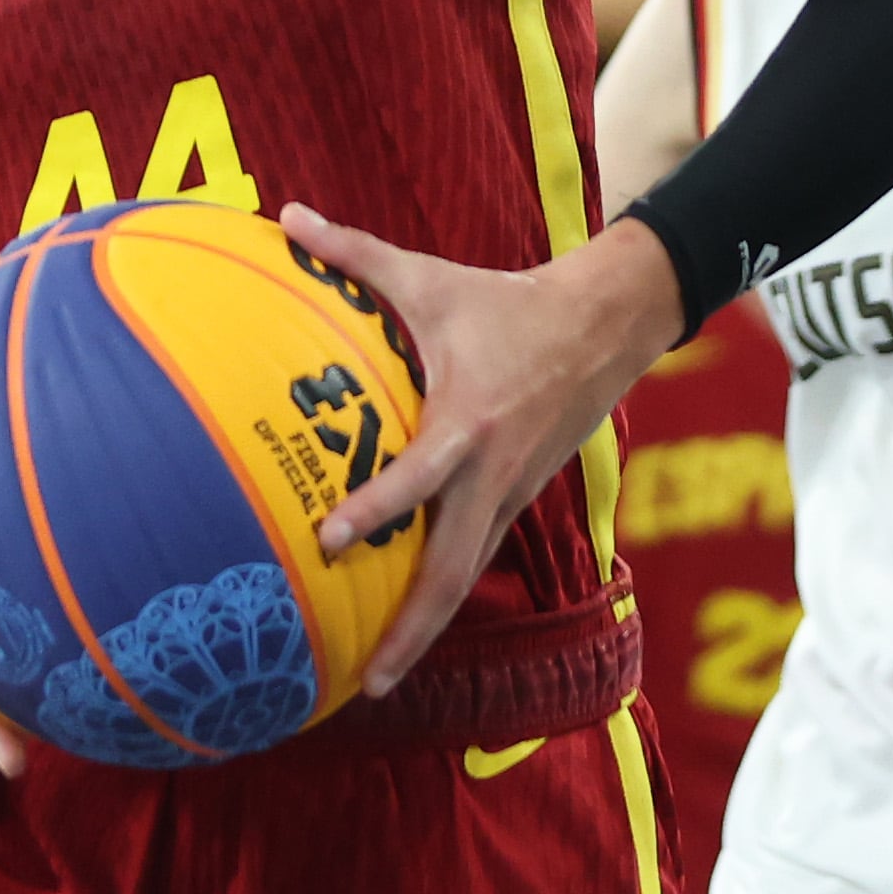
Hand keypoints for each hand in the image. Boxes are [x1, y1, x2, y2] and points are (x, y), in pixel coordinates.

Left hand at [284, 206, 679, 694]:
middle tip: (367, 678)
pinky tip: (409, 627)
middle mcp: (492, 472)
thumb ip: (355, 252)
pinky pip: (478, 556)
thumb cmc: (508, 301)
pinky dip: (446, 593)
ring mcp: (510, 493)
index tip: (329, 538)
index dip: (375, 509)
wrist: (606, 325)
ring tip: (380, 677)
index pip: (417, 477)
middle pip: (454, 569)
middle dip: (412, 627)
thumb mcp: (432, 277)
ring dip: (427, 628)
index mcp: (468, 422)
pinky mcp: (520, 499)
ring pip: (469, 576)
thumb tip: (285, 215)